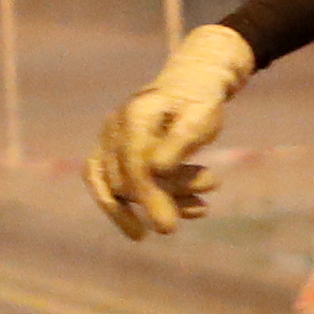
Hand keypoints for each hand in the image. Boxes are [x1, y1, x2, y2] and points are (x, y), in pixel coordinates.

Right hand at [86, 24, 255, 238]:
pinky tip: (182, 212)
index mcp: (136, 114)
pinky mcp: (109, 154)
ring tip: (202, 205)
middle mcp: (114, 127)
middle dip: (164, 197)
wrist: (190, 84)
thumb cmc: (199, 101)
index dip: (150, 197)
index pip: (135, 164)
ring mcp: (108, 140)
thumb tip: (156, 170)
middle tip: (205, 200)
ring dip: (163, 200)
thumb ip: (181, 141)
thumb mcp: (202, 117)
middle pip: (126, 180)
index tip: (168, 229)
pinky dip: (143, 205)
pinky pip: (113, 188)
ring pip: (120, 188)